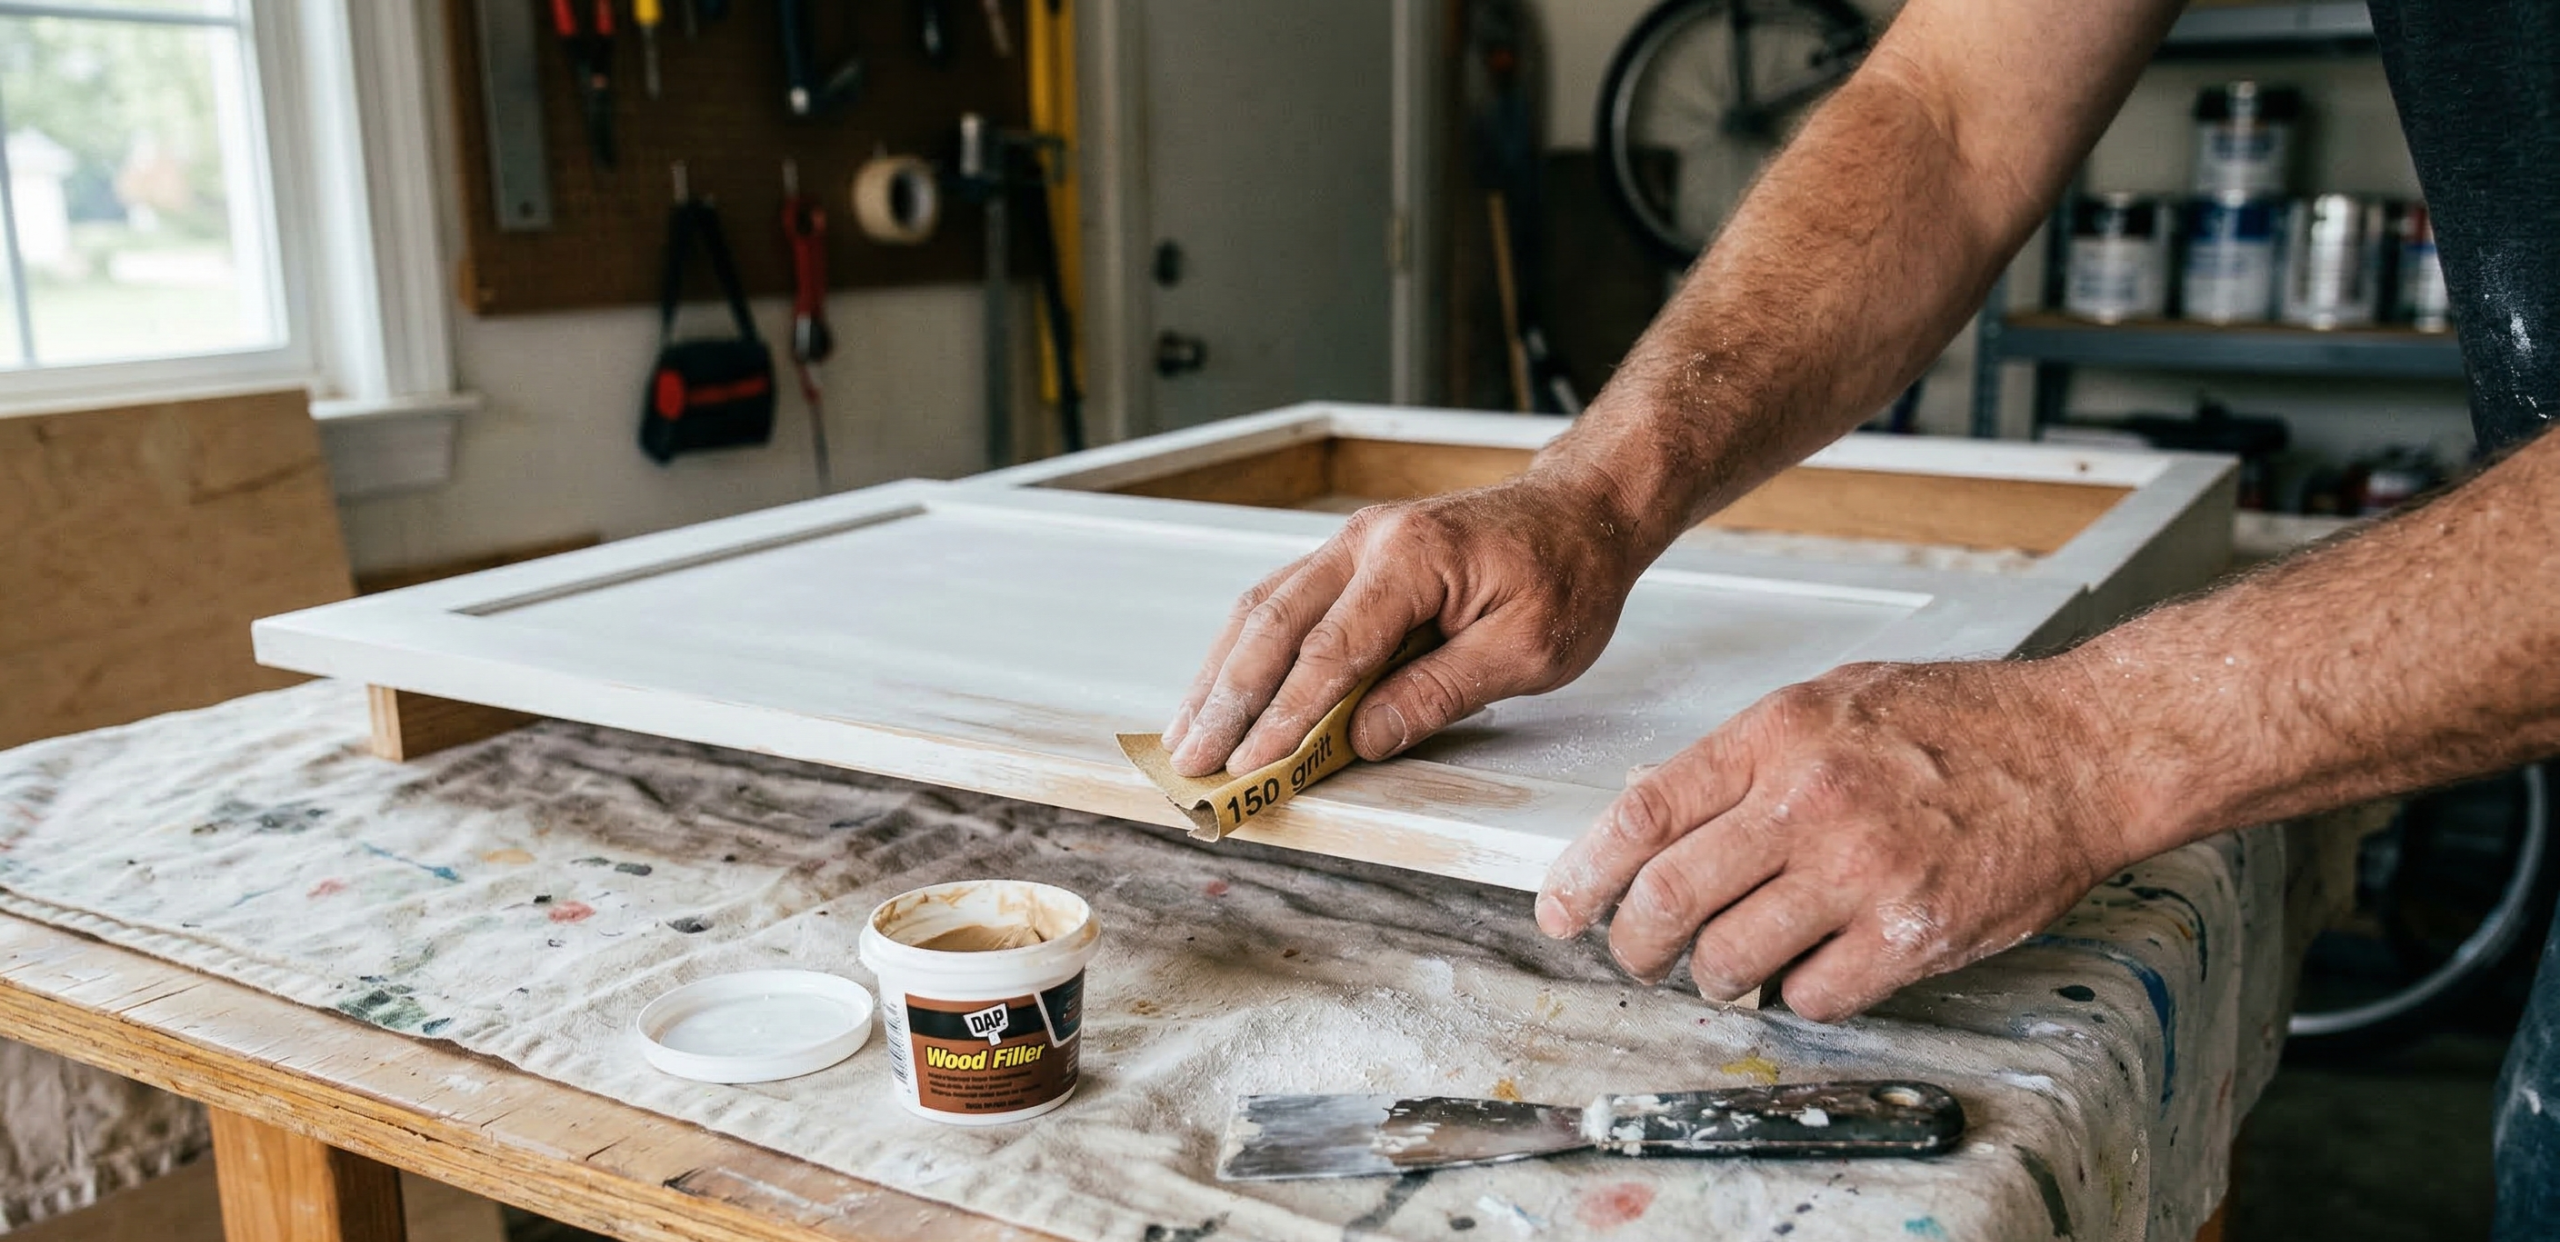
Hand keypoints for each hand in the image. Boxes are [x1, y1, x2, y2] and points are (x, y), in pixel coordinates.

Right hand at [1161, 469, 1645, 777]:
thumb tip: (1362, 738)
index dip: (1286, 717)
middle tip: (1191, 761)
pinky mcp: (1351, 558)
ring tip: (1187, 734)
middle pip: (1273, 624)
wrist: (1582, 511)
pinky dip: (1246, 652)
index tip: (1251, 767)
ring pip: (1263, 610)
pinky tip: (1224, 690)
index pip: (1330, 651)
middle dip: (1226, 699)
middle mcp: (1367, 541)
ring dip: (1221, 675)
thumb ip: (1440, 693)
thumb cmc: (1568, 574)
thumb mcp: (1529, 650)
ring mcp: (1352, 543)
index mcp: (1412, 558)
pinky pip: (1282, 603)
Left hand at [1534, 658, 2142, 1020]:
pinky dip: (1799, 994)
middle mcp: (1809, 803)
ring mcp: (1861, 873)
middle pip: (1668, 898)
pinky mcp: (1912, 934)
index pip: (1641, 814)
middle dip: (1634, 944)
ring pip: (1731, 960)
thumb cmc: (1961, 721)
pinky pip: (1815, 995)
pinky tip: (1814, 967)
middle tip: (1638, 955)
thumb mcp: (1830, 702)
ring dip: (1717, 976)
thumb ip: (1743, 755)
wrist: (2079, 750)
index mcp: (1777, 737)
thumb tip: (1653, 806)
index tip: (1562, 907)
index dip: (1583, 872)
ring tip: (1733, 963)